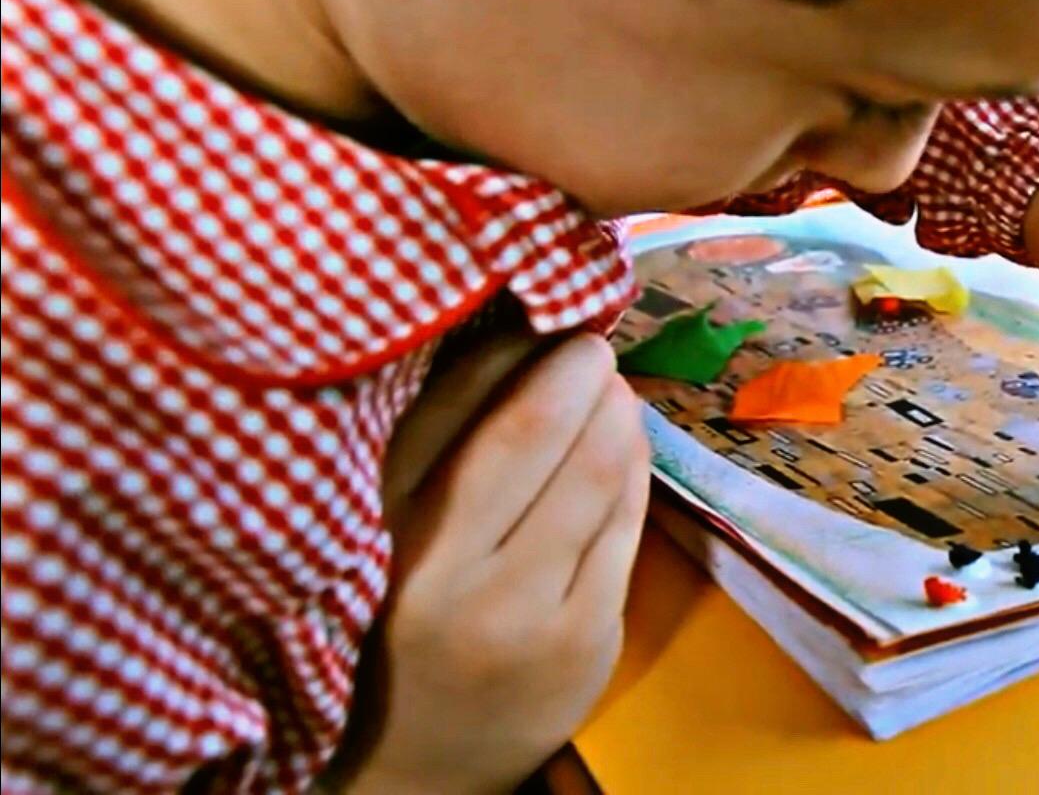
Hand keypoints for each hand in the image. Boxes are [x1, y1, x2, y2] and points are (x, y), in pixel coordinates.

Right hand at [334, 332, 649, 794]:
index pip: (449, 405)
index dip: (509, 346)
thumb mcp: (380, 536)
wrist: (414, 768)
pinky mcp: (583, 638)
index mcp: (374, 529)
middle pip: (531, 433)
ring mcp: (521, 609)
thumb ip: (427, 449)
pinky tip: (629, 443)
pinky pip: (625, 526)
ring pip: (593, 474)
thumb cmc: (394, 626)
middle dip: (575, 369)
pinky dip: (635, 468)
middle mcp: (442, 569)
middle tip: (590, 341)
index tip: (537, 317)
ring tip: (612, 387)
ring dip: (615, 412)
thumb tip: (509, 334)